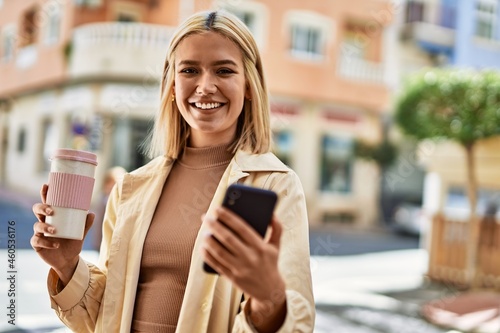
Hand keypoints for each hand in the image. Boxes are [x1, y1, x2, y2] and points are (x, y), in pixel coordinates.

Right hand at [31, 184, 93, 285]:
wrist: (69, 260)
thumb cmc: (73, 242)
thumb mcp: (81, 233)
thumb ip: (86, 224)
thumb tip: (91, 213)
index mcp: (54, 216)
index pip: (47, 202)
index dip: (45, 193)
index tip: (46, 185)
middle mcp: (44, 222)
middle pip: (37, 210)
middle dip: (42, 208)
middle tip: (52, 211)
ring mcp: (39, 233)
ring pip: (36, 225)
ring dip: (45, 226)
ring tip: (55, 231)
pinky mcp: (37, 244)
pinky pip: (37, 241)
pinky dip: (47, 242)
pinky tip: (56, 244)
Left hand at [202, 207, 286, 331]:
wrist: (270, 290)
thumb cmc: (271, 263)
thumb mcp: (276, 245)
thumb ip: (276, 228)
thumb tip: (271, 212)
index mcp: (260, 246)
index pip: (241, 228)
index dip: (228, 217)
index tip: (217, 209)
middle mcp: (250, 257)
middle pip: (228, 238)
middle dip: (214, 226)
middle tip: (205, 217)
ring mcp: (240, 268)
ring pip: (220, 252)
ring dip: (209, 241)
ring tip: (203, 232)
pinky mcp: (232, 278)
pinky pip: (217, 265)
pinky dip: (208, 255)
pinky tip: (202, 247)